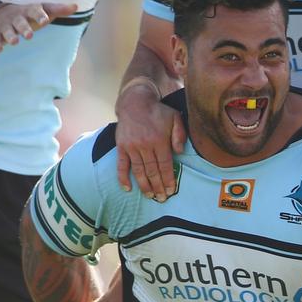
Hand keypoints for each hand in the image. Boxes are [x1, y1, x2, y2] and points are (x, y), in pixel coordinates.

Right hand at [0, 1, 77, 52]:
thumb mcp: (42, 9)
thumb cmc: (27, 13)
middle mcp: (16, 16)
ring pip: (8, 30)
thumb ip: (58, 9)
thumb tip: (76, 6)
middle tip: (29, 36)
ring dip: (11, 36)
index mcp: (29, 10)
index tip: (45, 20)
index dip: (40, 15)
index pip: (35, 10)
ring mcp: (5, 24)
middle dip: (24, 28)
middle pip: (21, 22)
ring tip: (15, 42)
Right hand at [116, 86, 185, 200]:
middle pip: (152, 171)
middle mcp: (145, 145)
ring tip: (150, 196)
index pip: (165, 165)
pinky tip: (127, 188)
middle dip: (158, 187)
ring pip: (138, 171)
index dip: (168, 179)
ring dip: (144, 186)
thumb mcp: (175, 118)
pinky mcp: (121, 147)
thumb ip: (180, 134)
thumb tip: (180, 152)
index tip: (171, 191)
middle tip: (162, 198)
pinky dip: (123, 178)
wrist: (135, 102)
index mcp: (159, 140)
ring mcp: (131, 147)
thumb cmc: (158, 112)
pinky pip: (121, 165)